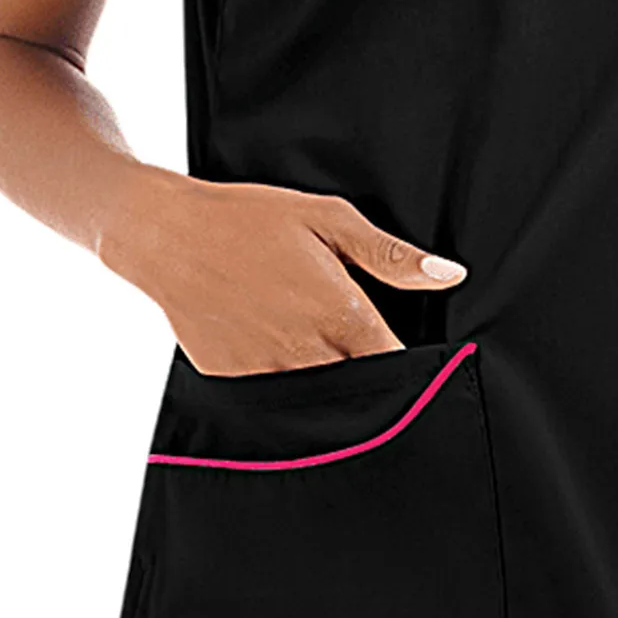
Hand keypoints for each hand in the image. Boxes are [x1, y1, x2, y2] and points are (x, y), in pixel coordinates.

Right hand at [98, 168, 467, 375]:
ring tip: (316, 344)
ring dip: (328, 380)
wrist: (167, 235)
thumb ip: (391, 256)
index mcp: (338, 314)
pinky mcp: (234, 382)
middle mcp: (306, 352)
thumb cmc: (250, 219)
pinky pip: (275, 397)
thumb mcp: (328, 219)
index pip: (395, 365)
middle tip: (362, 346)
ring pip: (319, 398)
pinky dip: (285, 383)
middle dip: (369, 375)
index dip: (409, 365)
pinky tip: (278, 348)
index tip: (411, 354)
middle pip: (360, 387)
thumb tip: (450, 276)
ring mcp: (267, 373)